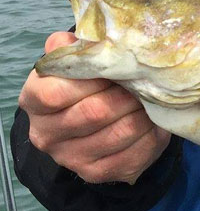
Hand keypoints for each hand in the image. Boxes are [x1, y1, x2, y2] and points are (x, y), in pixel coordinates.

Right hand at [18, 31, 170, 183]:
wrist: (94, 119)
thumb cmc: (88, 81)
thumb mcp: (78, 59)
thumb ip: (78, 47)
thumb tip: (88, 37)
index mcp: (34, 100)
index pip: (56, 93)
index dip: (92, 78)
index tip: (116, 67)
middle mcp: (45, 134)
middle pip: (94, 113)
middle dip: (127, 94)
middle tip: (145, 81)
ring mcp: (70, 157)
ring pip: (120, 133)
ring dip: (143, 113)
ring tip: (152, 98)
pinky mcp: (97, 173)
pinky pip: (135, 153)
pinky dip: (152, 134)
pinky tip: (154, 120)